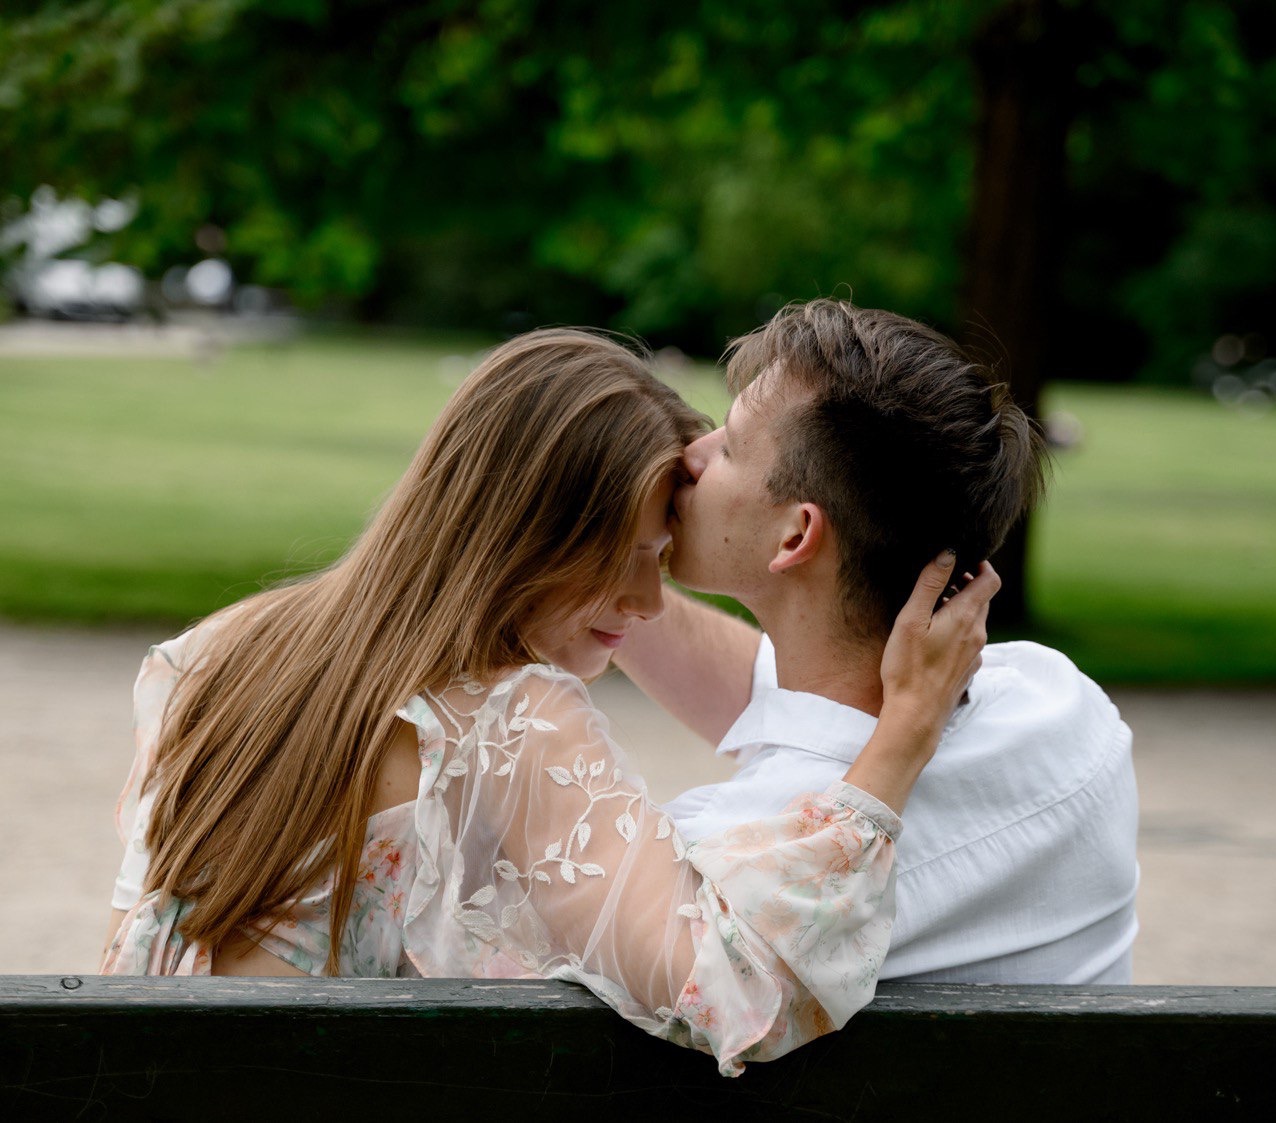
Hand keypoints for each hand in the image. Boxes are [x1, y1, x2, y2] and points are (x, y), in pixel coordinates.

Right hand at [879, 551, 999, 734]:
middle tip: (940, 581)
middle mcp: (977, 633)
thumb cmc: (908, 667)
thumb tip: (949, 553)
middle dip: (966, 584)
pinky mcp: (967, 669)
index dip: (981, 565)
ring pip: (976, 620)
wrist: (915, 715)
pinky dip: (957, 629)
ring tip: (932, 607)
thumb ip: (930, 584)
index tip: (962, 559)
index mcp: (966, 617)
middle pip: (983, 599)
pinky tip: (934, 637)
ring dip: (960, 607)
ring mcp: (975, 653)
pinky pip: (969, 640)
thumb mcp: (912, 619)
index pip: (991, 581)